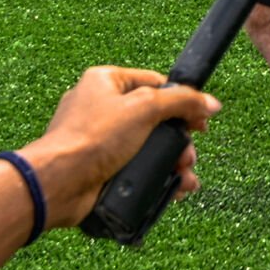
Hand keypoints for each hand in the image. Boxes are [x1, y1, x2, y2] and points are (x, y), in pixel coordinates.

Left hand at [21, 66, 220, 227]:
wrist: (59, 184)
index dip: (182, 101)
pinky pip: (137, 167)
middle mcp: (101, 108)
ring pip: (149, 146)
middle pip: (156, 119)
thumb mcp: (145, 108)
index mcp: (106, 82)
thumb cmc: (92, 138)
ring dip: (172, 162)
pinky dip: (157, 177)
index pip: (155, 83)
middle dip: (178, 140)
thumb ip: (182, 101)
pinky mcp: (101, 167)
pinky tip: (174, 187)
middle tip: (189, 154)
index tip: (200, 119)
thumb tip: (210, 103)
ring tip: (184, 176)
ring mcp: (100, 140)